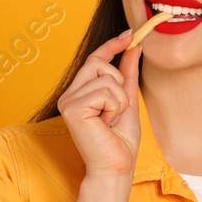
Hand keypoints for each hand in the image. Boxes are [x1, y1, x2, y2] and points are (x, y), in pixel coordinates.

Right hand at [56, 29, 142, 179]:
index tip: (130, 34)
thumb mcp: (128, 102)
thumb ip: (127, 75)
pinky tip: (106, 124)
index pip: (94, 60)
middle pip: (99, 64)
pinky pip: (104, 92)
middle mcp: (69, 95)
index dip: (111, 45)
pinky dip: (114, 108)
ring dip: (119, 101)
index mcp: (79, 93)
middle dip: (119, 85)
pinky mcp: (72, 108)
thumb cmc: (120, 142)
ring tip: (110, 121)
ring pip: (106, 79)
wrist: (116, 168)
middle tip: (115, 112)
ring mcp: (68, 101)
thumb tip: (134, 47)